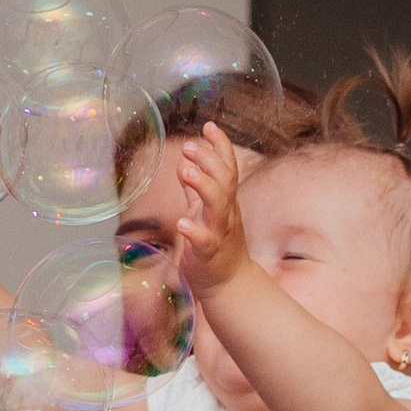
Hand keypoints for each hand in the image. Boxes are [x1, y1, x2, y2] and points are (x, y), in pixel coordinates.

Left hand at [173, 125, 250, 292]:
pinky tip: (182, 222)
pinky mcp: (209, 253)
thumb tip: (186, 163)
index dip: (220, 146)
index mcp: (225, 200)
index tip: (209, 125)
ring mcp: (219, 232)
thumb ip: (196, 188)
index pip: (227, 166)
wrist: (229, 284)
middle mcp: (226, 212)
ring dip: (202, 186)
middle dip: (208, 160)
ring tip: (185, 170)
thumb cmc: (216, 245)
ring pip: (218, 205)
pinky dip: (194, 230)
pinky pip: (204, 240)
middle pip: (224, 180)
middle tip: (189, 146)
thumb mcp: (206, 211)